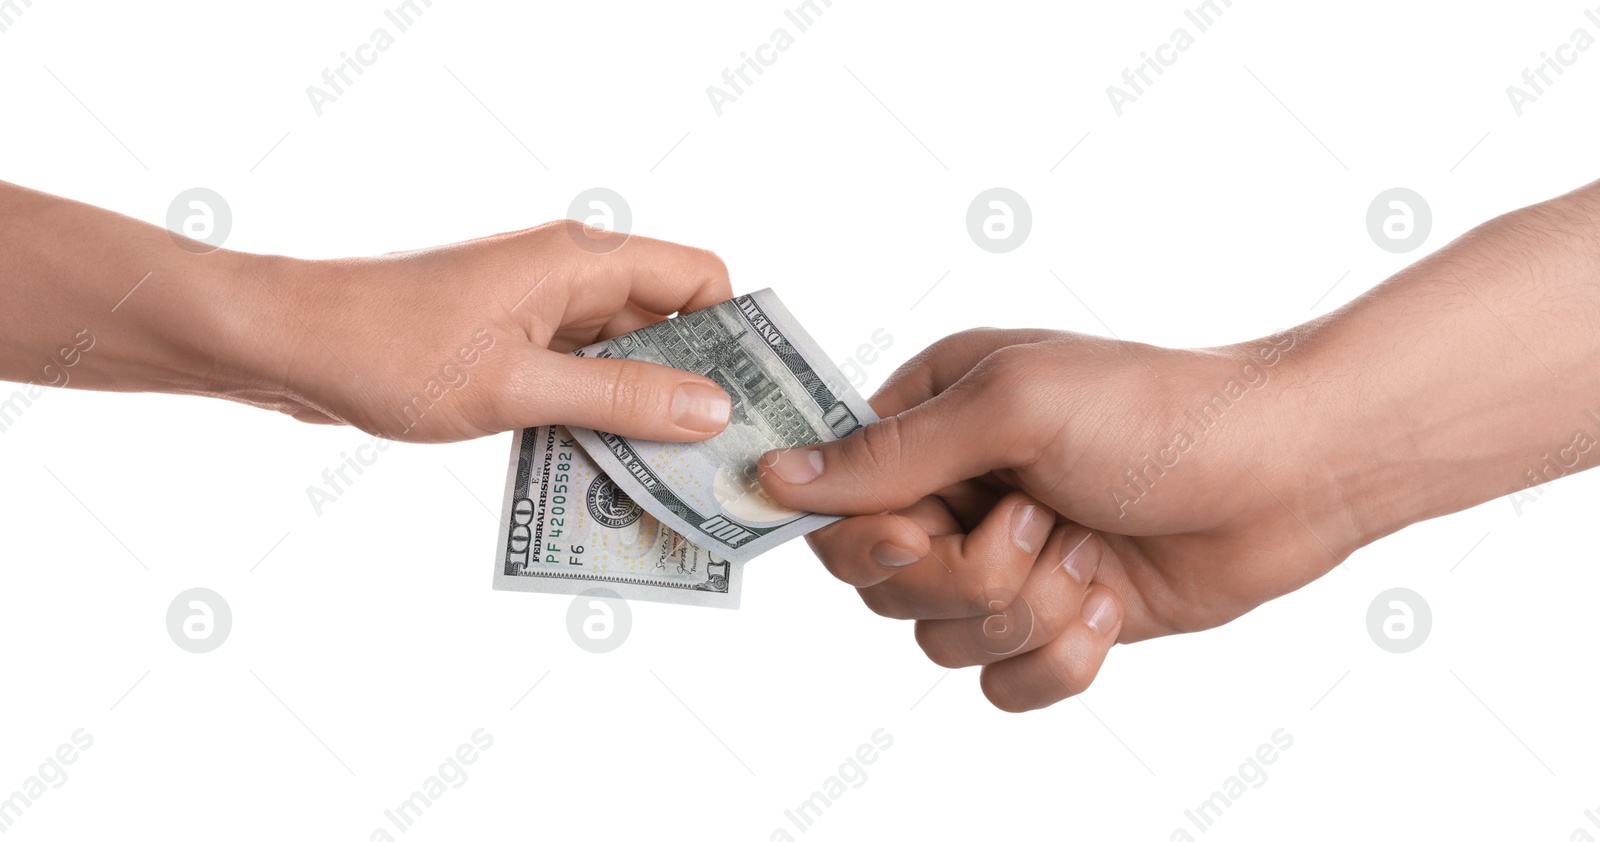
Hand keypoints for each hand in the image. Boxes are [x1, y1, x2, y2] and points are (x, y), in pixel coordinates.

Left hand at [235, 222, 734, 442]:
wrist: (283, 343)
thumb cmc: (388, 350)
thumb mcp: (515, 386)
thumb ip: (619, 396)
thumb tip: (713, 409)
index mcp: (580, 262)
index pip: (697, 277)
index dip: (733, 334)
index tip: (756, 402)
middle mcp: (567, 279)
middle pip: (665, 326)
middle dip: (694, 390)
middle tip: (723, 463)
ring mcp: (536, 314)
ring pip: (620, 362)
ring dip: (641, 416)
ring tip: (674, 484)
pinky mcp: (507, 349)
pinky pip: (576, 382)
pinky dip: (595, 421)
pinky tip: (605, 475)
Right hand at [758, 327, 1344, 710]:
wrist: (1286, 473)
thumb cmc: (1158, 412)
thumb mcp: (1012, 407)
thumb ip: (891, 453)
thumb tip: (774, 478)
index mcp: (931, 420)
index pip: (837, 504)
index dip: (867, 538)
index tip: (917, 536)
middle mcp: (958, 493)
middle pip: (883, 586)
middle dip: (967, 576)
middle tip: (1038, 524)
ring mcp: (1007, 560)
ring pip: (941, 641)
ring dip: (1026, 609)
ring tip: (1090, 552)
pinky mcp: (1054, 619)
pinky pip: (1003, 684)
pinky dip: (1059, 657)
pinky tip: (1109, 601)